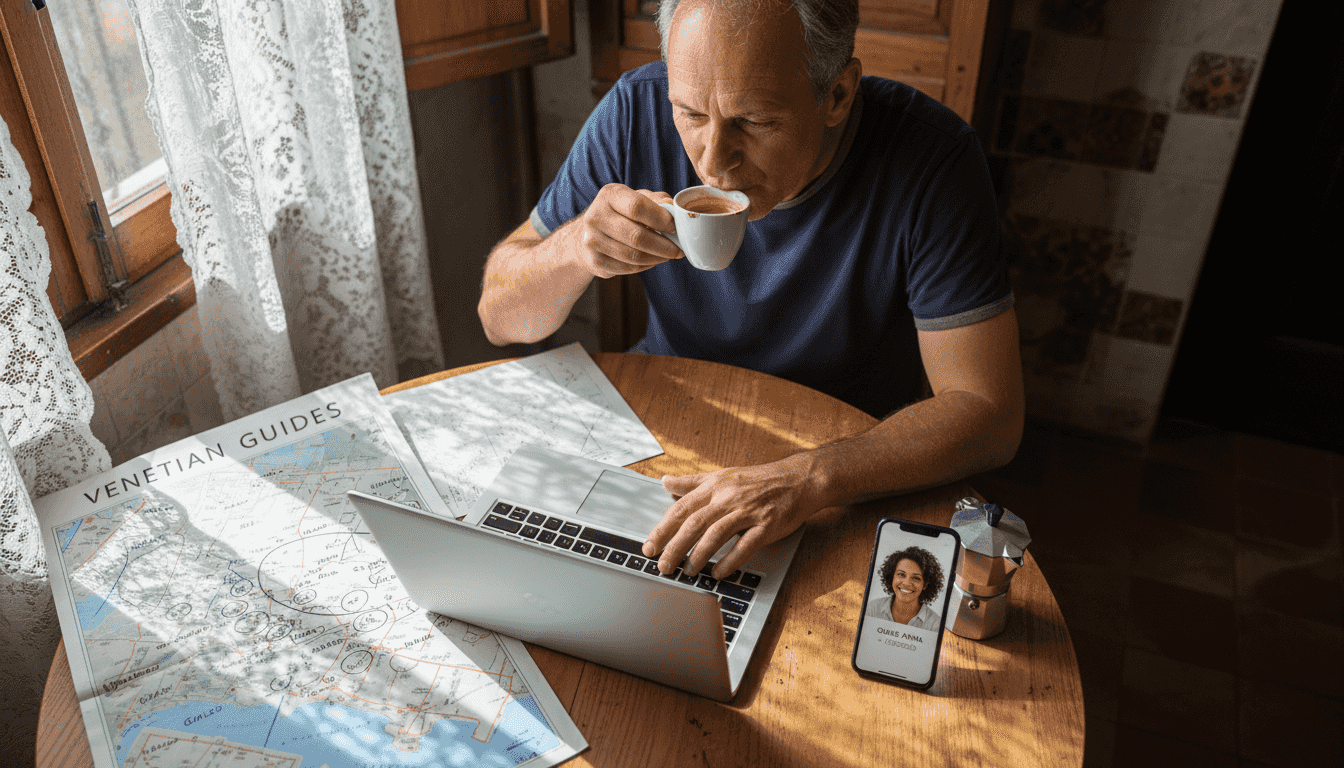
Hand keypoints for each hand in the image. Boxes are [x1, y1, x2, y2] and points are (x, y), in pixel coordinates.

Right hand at [571, 184, 681, 277]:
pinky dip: (645, 266)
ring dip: (656, 258)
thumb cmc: (620, 213)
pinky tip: (652, 260)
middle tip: (678, 250)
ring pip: (633, 255)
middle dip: (663, 245)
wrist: (587, 233)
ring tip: (668, 255)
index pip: (637, 207)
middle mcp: (596, 216)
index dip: (660, 219)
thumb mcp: (635, 198)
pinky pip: (627, 268)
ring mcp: (592, 240)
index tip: (675, 228)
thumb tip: (675, 210)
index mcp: (609, 195)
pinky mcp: (594, 261)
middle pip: (636, 236)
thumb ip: (656, 201)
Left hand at [641, 458, 824, 578]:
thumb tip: (665, 482)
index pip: (681, 508)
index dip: (663, 529)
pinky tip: (718, 572)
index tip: (649, 546)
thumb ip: (692, 482)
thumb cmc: (759, 480)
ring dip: (699, 555)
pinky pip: (746, 545)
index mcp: (714, 486)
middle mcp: (728, 497)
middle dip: (675, 546)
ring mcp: (748, 511)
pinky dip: (730, 560)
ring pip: (716, 534)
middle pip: (694, 523)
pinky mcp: (766, 525)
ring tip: (687, 571)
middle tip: (663, 566)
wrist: (798, 479)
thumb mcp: (722, 475)